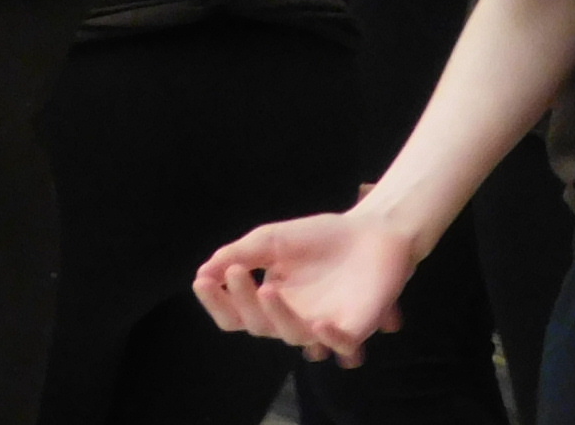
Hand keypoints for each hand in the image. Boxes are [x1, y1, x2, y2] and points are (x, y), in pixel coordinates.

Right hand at [194, 210, 418, 362]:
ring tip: (267, 287)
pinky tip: (319, 324)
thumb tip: (204, 272)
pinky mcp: (355, 328)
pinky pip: (341, 344)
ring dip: (277, 316)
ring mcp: (322, 327)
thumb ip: (239, 254)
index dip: (217, 302)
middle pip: (258, 326)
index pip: (235, 315)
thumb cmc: (321, 237)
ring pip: (292, 335)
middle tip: (236, 272)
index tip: (202, 280)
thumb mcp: (273, 240)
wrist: (372, 229)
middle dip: (242, 302)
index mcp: (270, 302)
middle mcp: (292, 320)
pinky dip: (329, 338)